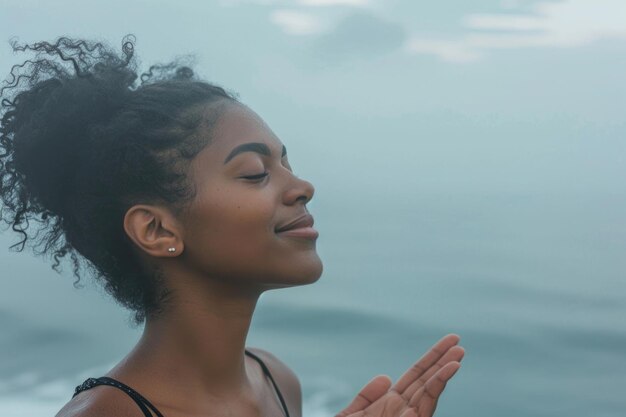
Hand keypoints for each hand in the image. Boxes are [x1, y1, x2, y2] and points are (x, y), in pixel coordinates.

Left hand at [335, 334, 463, 416]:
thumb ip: (365, 397)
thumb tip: (385, 377)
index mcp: (391, 403)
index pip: (417, 374)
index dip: (433, 357)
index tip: (450, 340)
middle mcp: (404, 411)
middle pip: (427, 382)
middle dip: (443, 362)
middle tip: (459, 343)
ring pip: (428, 397)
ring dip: (441, 379)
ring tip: (456, 361)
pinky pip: (419, 415)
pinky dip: (425, 404)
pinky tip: (433, 386)